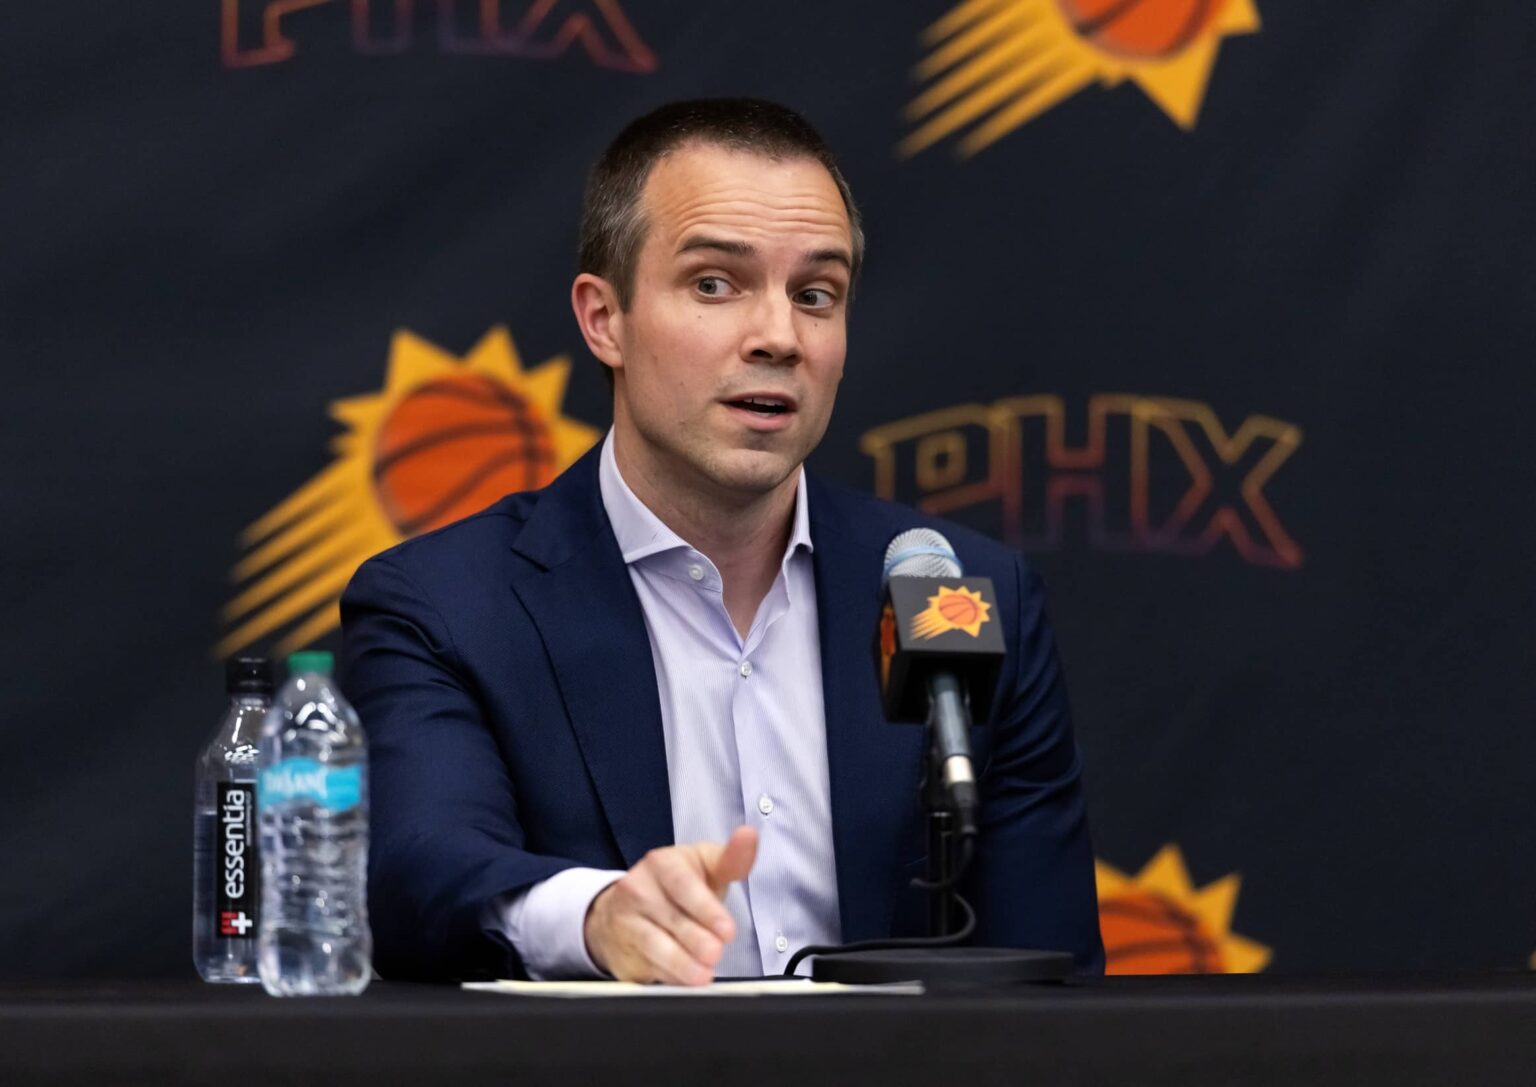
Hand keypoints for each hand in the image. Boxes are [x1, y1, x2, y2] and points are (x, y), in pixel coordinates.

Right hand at [583, 826, 757, 984]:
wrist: (626, 907)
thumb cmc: (677, 886)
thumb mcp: (705, 866)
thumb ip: (731, 859)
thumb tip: (749, 835)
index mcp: (663, 863)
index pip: (683, 884)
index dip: (706, 908)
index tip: (727, 930)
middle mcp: (639, 888)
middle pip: (671, 918)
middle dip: (696, 939)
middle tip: (716, 953)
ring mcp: (626, 920)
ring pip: (654, 944)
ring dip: (681, 963)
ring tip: (703, 975)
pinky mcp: (620, 949)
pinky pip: (645, 964)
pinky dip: (668, 975)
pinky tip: (685, 980)